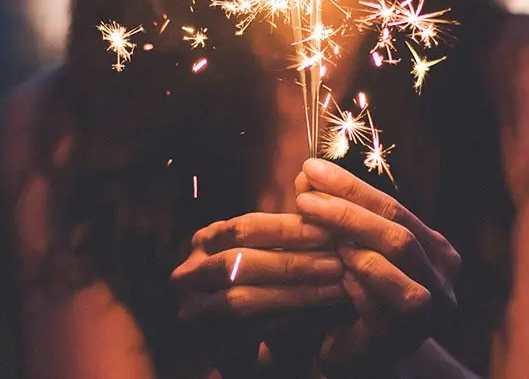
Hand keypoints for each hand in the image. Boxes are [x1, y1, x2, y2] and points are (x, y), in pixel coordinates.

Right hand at [170, 212, 350, 374]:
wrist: (239, 342)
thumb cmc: (261, 285)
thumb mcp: (269, 250)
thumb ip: (286, 228)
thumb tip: (313, 187)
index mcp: (207, 241)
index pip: (246, 227)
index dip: (289, 227)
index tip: (331, 228)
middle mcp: (190, 272)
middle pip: (240, 261)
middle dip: (293, 261)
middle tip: (338, 260)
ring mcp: (193, 310)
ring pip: (243, 298)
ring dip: (294, 292)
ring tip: (335, 287)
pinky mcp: (208, 342)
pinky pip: (251, 330)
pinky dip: (288, 321)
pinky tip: (320, 315)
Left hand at [294, 159, 462, 376]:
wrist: (363, 362)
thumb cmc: (353, 301)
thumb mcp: (351, 253)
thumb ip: (338, 218)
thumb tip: (305, 175)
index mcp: (435, 252)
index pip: (395, 209)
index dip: (352, 187)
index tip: (310, 168)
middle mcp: (442, 279)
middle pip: (396, 231)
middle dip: (346, 210)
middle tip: (304, 196)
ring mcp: (428, 312)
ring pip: (393, 258)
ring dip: (350, 238)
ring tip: (310, 225)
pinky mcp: (400, 338)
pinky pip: (375, 299)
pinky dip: (349, 279)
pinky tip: (326, 267)